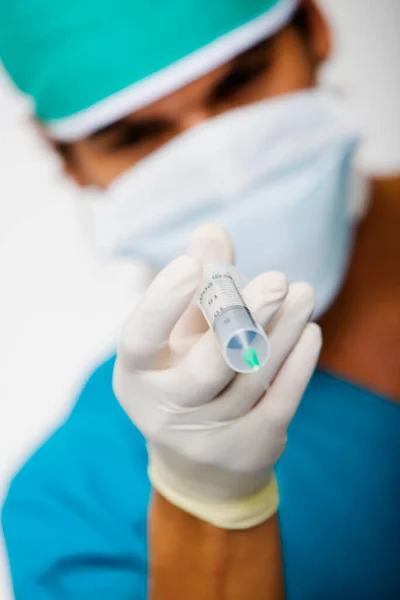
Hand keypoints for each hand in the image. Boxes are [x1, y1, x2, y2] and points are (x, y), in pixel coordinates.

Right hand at [113, 225, 321, 528]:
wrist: (199, 460)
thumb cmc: (183, 376)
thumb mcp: (177, 336)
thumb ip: (195, 286)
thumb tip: (212, 231)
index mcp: (137, 375)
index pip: (139, 339)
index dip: (162, 303)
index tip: (191, 265)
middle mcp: (165, 410)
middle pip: (206, 367)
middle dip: (243, 320)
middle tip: (277, 279)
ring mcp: (208, 434)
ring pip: (250, 380)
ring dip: (283, 333)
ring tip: (303, 293)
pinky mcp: (249, 447)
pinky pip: (278, 402)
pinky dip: (297, 366)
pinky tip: (310, 331)